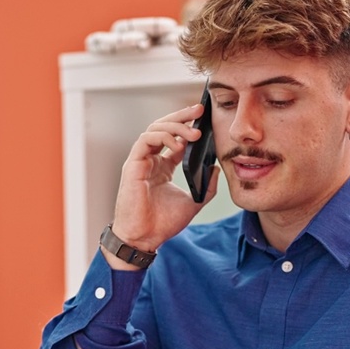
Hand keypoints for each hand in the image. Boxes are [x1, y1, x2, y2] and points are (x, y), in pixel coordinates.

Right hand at [108, 104, 218, 255]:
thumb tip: (216, 168)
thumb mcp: (193, 203)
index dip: (188, 126)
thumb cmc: (162, 223)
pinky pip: (146, 140)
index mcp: (163, 167)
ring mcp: (141, 161)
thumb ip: (207, 187)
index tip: (205, 119)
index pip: (174, 138)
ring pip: (155, 129)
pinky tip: (178, 144)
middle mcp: (151, 160)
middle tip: (200, 110)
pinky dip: (162, 137)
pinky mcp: (133, 165)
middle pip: (164, 128)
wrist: (144, 238)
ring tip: (194, 133)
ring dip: (175, 126)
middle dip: (182, 116)